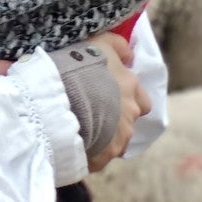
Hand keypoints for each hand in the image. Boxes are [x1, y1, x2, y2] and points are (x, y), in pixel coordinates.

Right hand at [85, 32, 150, 172]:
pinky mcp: (103, 157)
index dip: (126, 97)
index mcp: (130, 86)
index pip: (141, 98)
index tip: (109, 95)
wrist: (61, 97)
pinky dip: (88, 153)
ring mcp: (119, 138)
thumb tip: (130, 54)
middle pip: (129, 121)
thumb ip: (118, 46)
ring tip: (80, 128)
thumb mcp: (99, 43)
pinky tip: (72, 143)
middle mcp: (130, 113)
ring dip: (103, 136)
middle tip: (95, 113)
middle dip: (117, 119)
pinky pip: (97, 158)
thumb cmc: (78, 65)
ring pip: (115, 141)